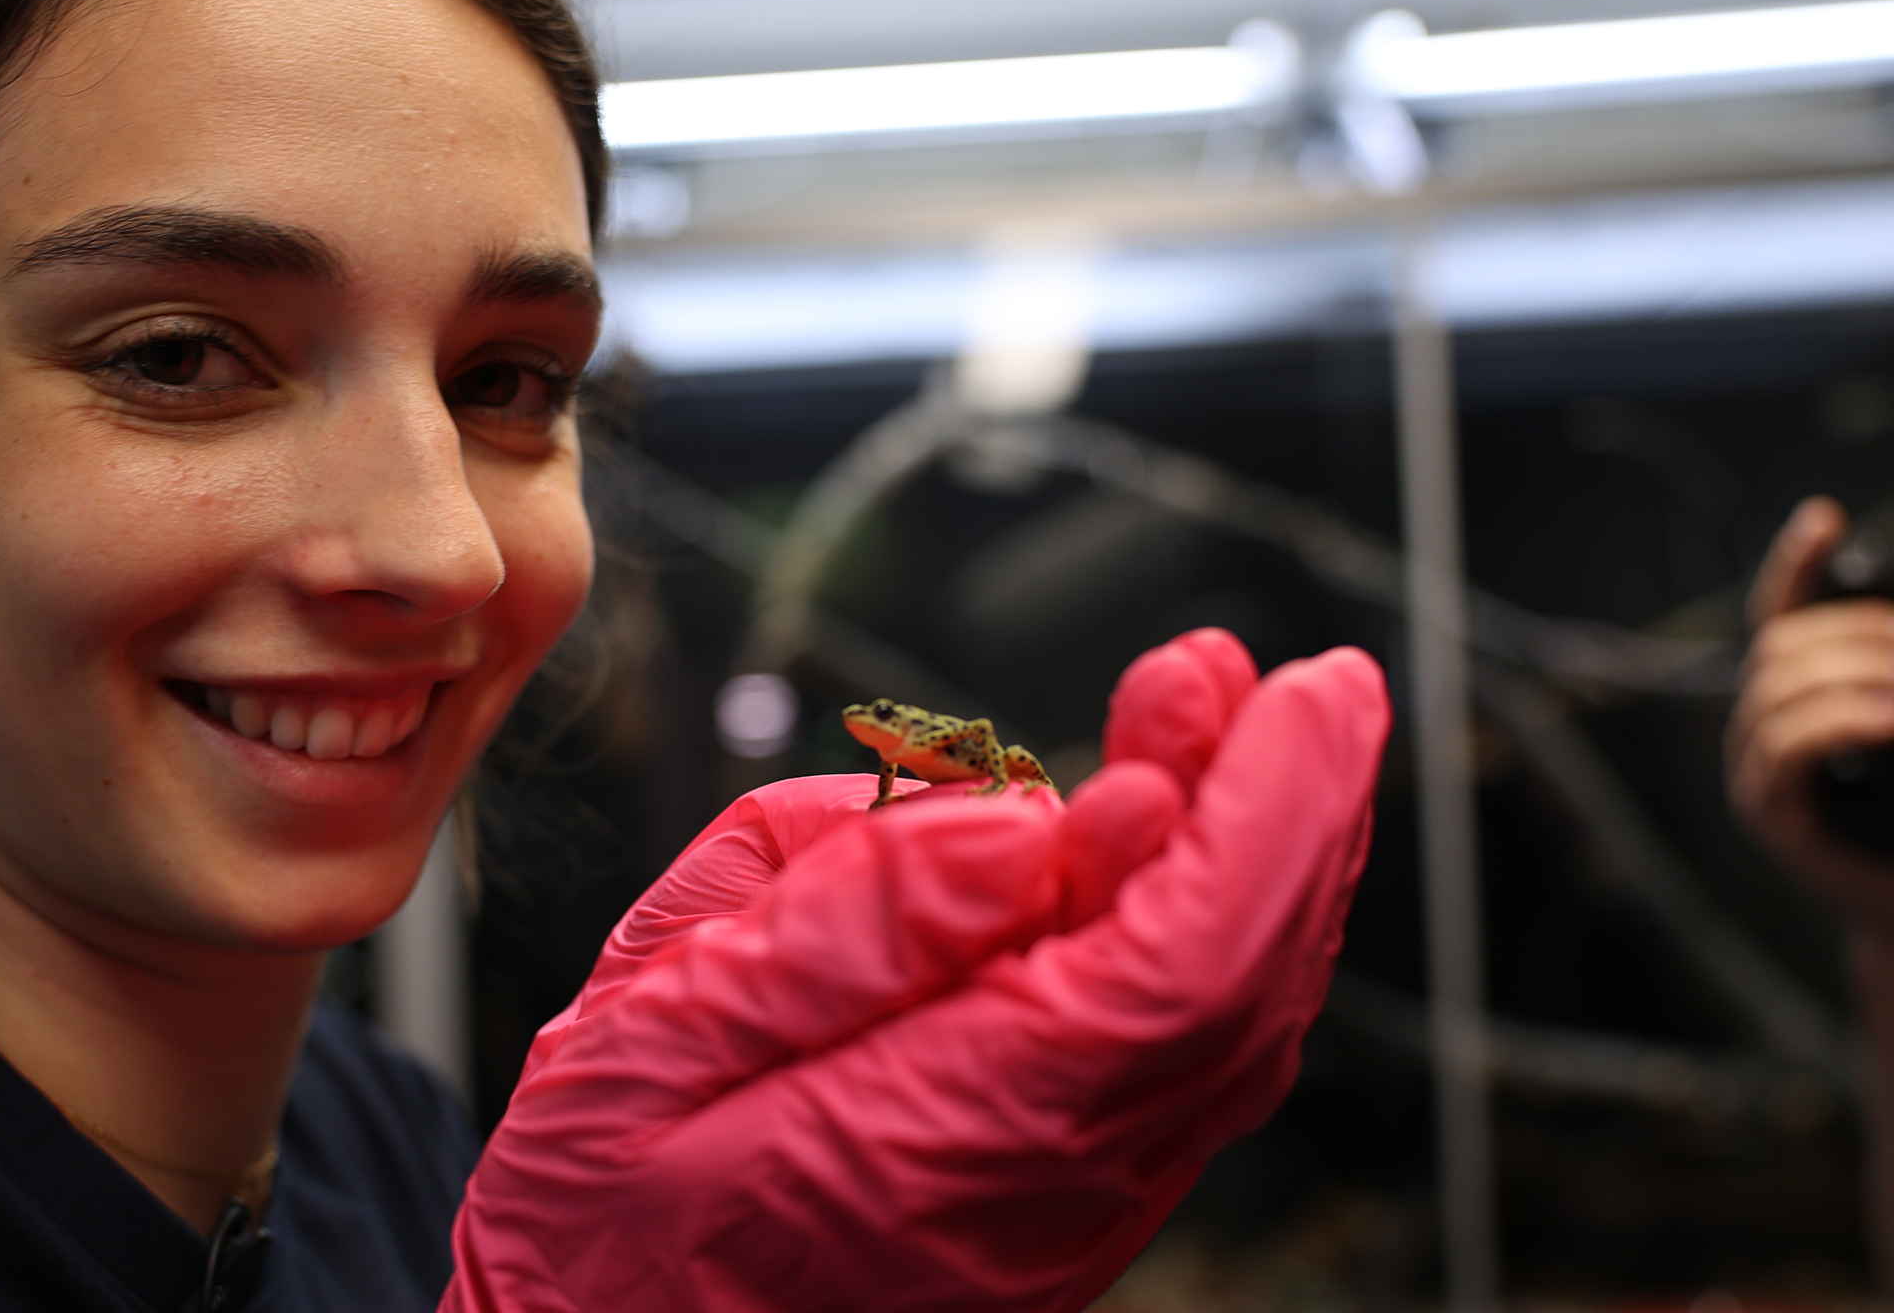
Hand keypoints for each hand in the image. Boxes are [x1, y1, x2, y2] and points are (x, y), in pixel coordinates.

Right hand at [445, 629, 1388, 1312]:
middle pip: (1237, 986)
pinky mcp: (1050, 1207)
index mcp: (943, 1135)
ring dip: (1243, 852)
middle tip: (1255, 670)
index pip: (1174, 968)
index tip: (1300, 690)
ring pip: (1223, 1024)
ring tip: (1196, 712)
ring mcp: (1065, 1212)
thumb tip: (1016, 820)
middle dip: (1278, 804)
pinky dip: (1195, 930)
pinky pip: (1170, 1063)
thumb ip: (837, 926)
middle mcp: (1046, 1190)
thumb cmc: (594, 1223)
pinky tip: (1151, 841)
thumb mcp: (646, 1043)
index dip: (1262, 817)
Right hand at [1724, 496, 1893, 932]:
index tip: (1823, 518)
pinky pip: (1785, 748)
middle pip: (1781, 644)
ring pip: (1778, 689)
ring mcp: (1758, 767)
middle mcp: (1763, 723)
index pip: (1781, 613)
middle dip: (1858, 631)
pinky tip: (1891, 718)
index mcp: (1796, 694)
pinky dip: (1837, 721)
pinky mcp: (1770, 810)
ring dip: (1853, 673)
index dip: (1795, 563)